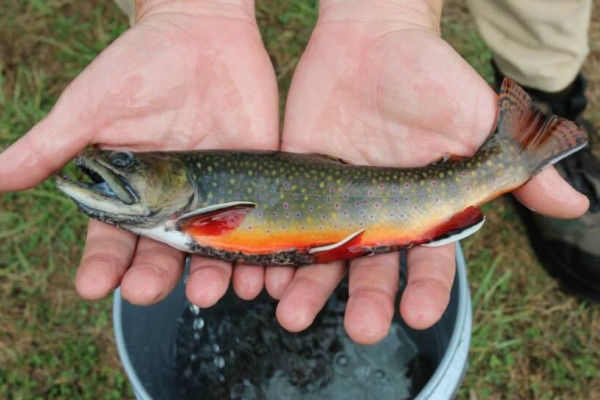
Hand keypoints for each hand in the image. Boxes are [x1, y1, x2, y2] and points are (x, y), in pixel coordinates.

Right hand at [0, 0, 278, 306]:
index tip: (93, 286)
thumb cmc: (139, 66)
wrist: (202, 33)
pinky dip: (259, 251)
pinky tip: (260, 272)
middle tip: (151, 291)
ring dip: (210, 274)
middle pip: (163, 254)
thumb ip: (52, 145)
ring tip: (209, 291)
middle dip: (156, 277)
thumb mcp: (92, 105)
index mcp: (131, 193)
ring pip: (212, 248)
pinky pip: (257, 223)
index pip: (113, 241)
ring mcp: (215, 196)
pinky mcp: (254, 182)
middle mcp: (173, 203)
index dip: (102, 265)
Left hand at [277, 0, 588, 343]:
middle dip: (365, 302)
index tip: (418, 315)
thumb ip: (513, 166)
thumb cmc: (429, 77)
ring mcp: (335, 203)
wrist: (369, 38)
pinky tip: (263, 276)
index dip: (426, 291)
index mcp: (422, 209)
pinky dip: (273, 254)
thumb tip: (577, 205)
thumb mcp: (475, 117)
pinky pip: (284, 226)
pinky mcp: (299, 183)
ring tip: (292, 314)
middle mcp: (377, 216)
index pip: (429, 263)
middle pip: (371, 272)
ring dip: (308, 291)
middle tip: (361, 328)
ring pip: (322, 259)